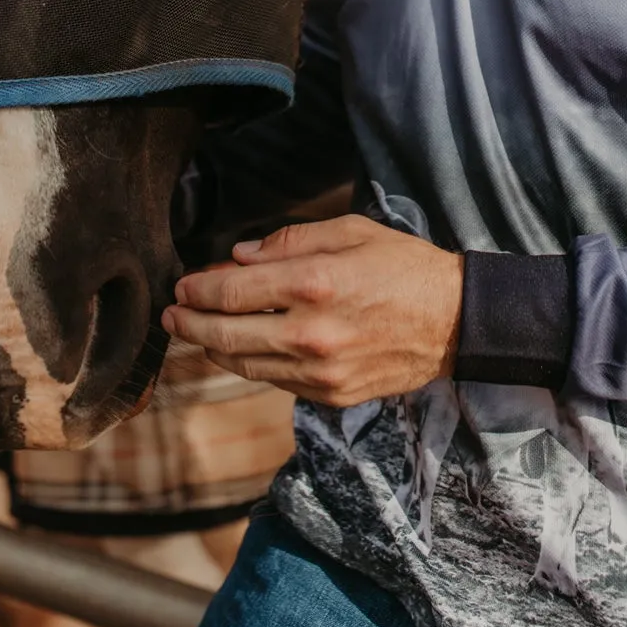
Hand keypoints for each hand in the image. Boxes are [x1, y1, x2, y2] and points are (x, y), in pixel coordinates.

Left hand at [163, 215, 462, 407]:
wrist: (454, 322)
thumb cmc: (404, 267)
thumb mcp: (350, 232)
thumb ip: (289, 241)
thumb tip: (239, 257)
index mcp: (315, 283)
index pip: (231, 292)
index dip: (197, 290)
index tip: (182, 286)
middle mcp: (311, 332)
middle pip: (224, 334)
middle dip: (188, 324)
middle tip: (172, 315)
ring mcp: (319, 370)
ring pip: (243, 364)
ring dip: (212, 348)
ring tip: (197, 333)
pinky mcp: (329, 395)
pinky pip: (274, 381)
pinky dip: (251, 364)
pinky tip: (242, 349)